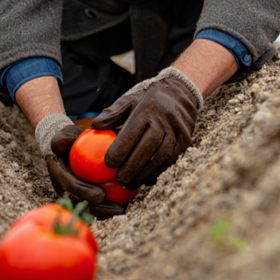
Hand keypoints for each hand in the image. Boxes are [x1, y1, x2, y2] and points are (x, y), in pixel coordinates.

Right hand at [36, 114, 125, 218]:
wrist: (68, 149)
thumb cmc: (69, 141)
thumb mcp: (64, 136)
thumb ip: (61, 139)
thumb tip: (59, 145)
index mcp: (58, 175)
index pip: (71, 186)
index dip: (84, 192)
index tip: (102, 195)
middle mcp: (64, 190)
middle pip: (82, 204)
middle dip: (100, 210)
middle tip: (119, 208)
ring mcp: (74, 196)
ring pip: (90, 209)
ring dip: (107, 212)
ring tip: (124, 210)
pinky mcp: (84, 198)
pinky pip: (97, 206)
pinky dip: (110, 207)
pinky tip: (126, 204)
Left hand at [90, 67, 203, 188]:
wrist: (181, 95)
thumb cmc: (148, 101)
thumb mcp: (130, 100)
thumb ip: (112, 113)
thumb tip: (94, 125)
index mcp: (148, 107)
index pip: (133, 130)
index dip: (121, 148)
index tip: (108, 163)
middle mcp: (165, 119)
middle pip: (148, 146)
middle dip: (132, 165)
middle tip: (119, 179)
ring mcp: (177, 130)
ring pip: (161, 156)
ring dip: (144, 173)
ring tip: (129, 184)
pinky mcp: (185, 141)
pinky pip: (171, 160)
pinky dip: (156, 172)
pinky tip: (144, 180)